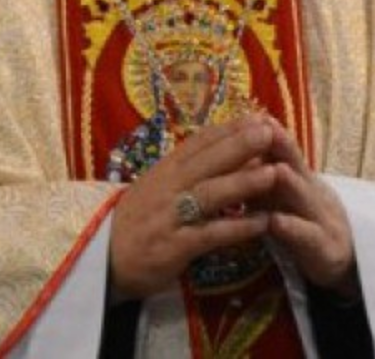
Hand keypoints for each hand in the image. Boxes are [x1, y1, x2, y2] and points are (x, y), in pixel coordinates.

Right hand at [109, 116, 277, 298]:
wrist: (101, 257)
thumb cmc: (138, 218)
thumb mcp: (159, 185)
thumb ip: (189, 169)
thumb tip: (227, 147)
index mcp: (166, 169)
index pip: (200, 142)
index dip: (229, 128)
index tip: (258, 116)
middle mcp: (168, 187)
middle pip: (207, 161)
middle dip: (240, 145)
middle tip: (270, 132)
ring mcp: (170, 216)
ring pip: (209, 194)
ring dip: (242, 183)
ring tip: (273, 173)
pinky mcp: (173, 247)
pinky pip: (209, 235)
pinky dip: (236, 228)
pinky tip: (262, 223)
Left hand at [263, 118, 357, 297]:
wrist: (339, 258)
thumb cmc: (297, 219)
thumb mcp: (277, 194)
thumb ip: (255, 172)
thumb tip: (222, 144)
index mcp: (295, 175)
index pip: (280, 148)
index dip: (267, 132)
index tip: (249, 113)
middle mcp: (308, 190)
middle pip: (295, 163)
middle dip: (280, 145)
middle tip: (263, 126)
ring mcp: (320, 217)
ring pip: (304, 197)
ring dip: (290, 182)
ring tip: (276, 170)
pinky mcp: (324, 248)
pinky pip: (308, 237)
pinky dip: (293, 229)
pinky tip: (276, 222)